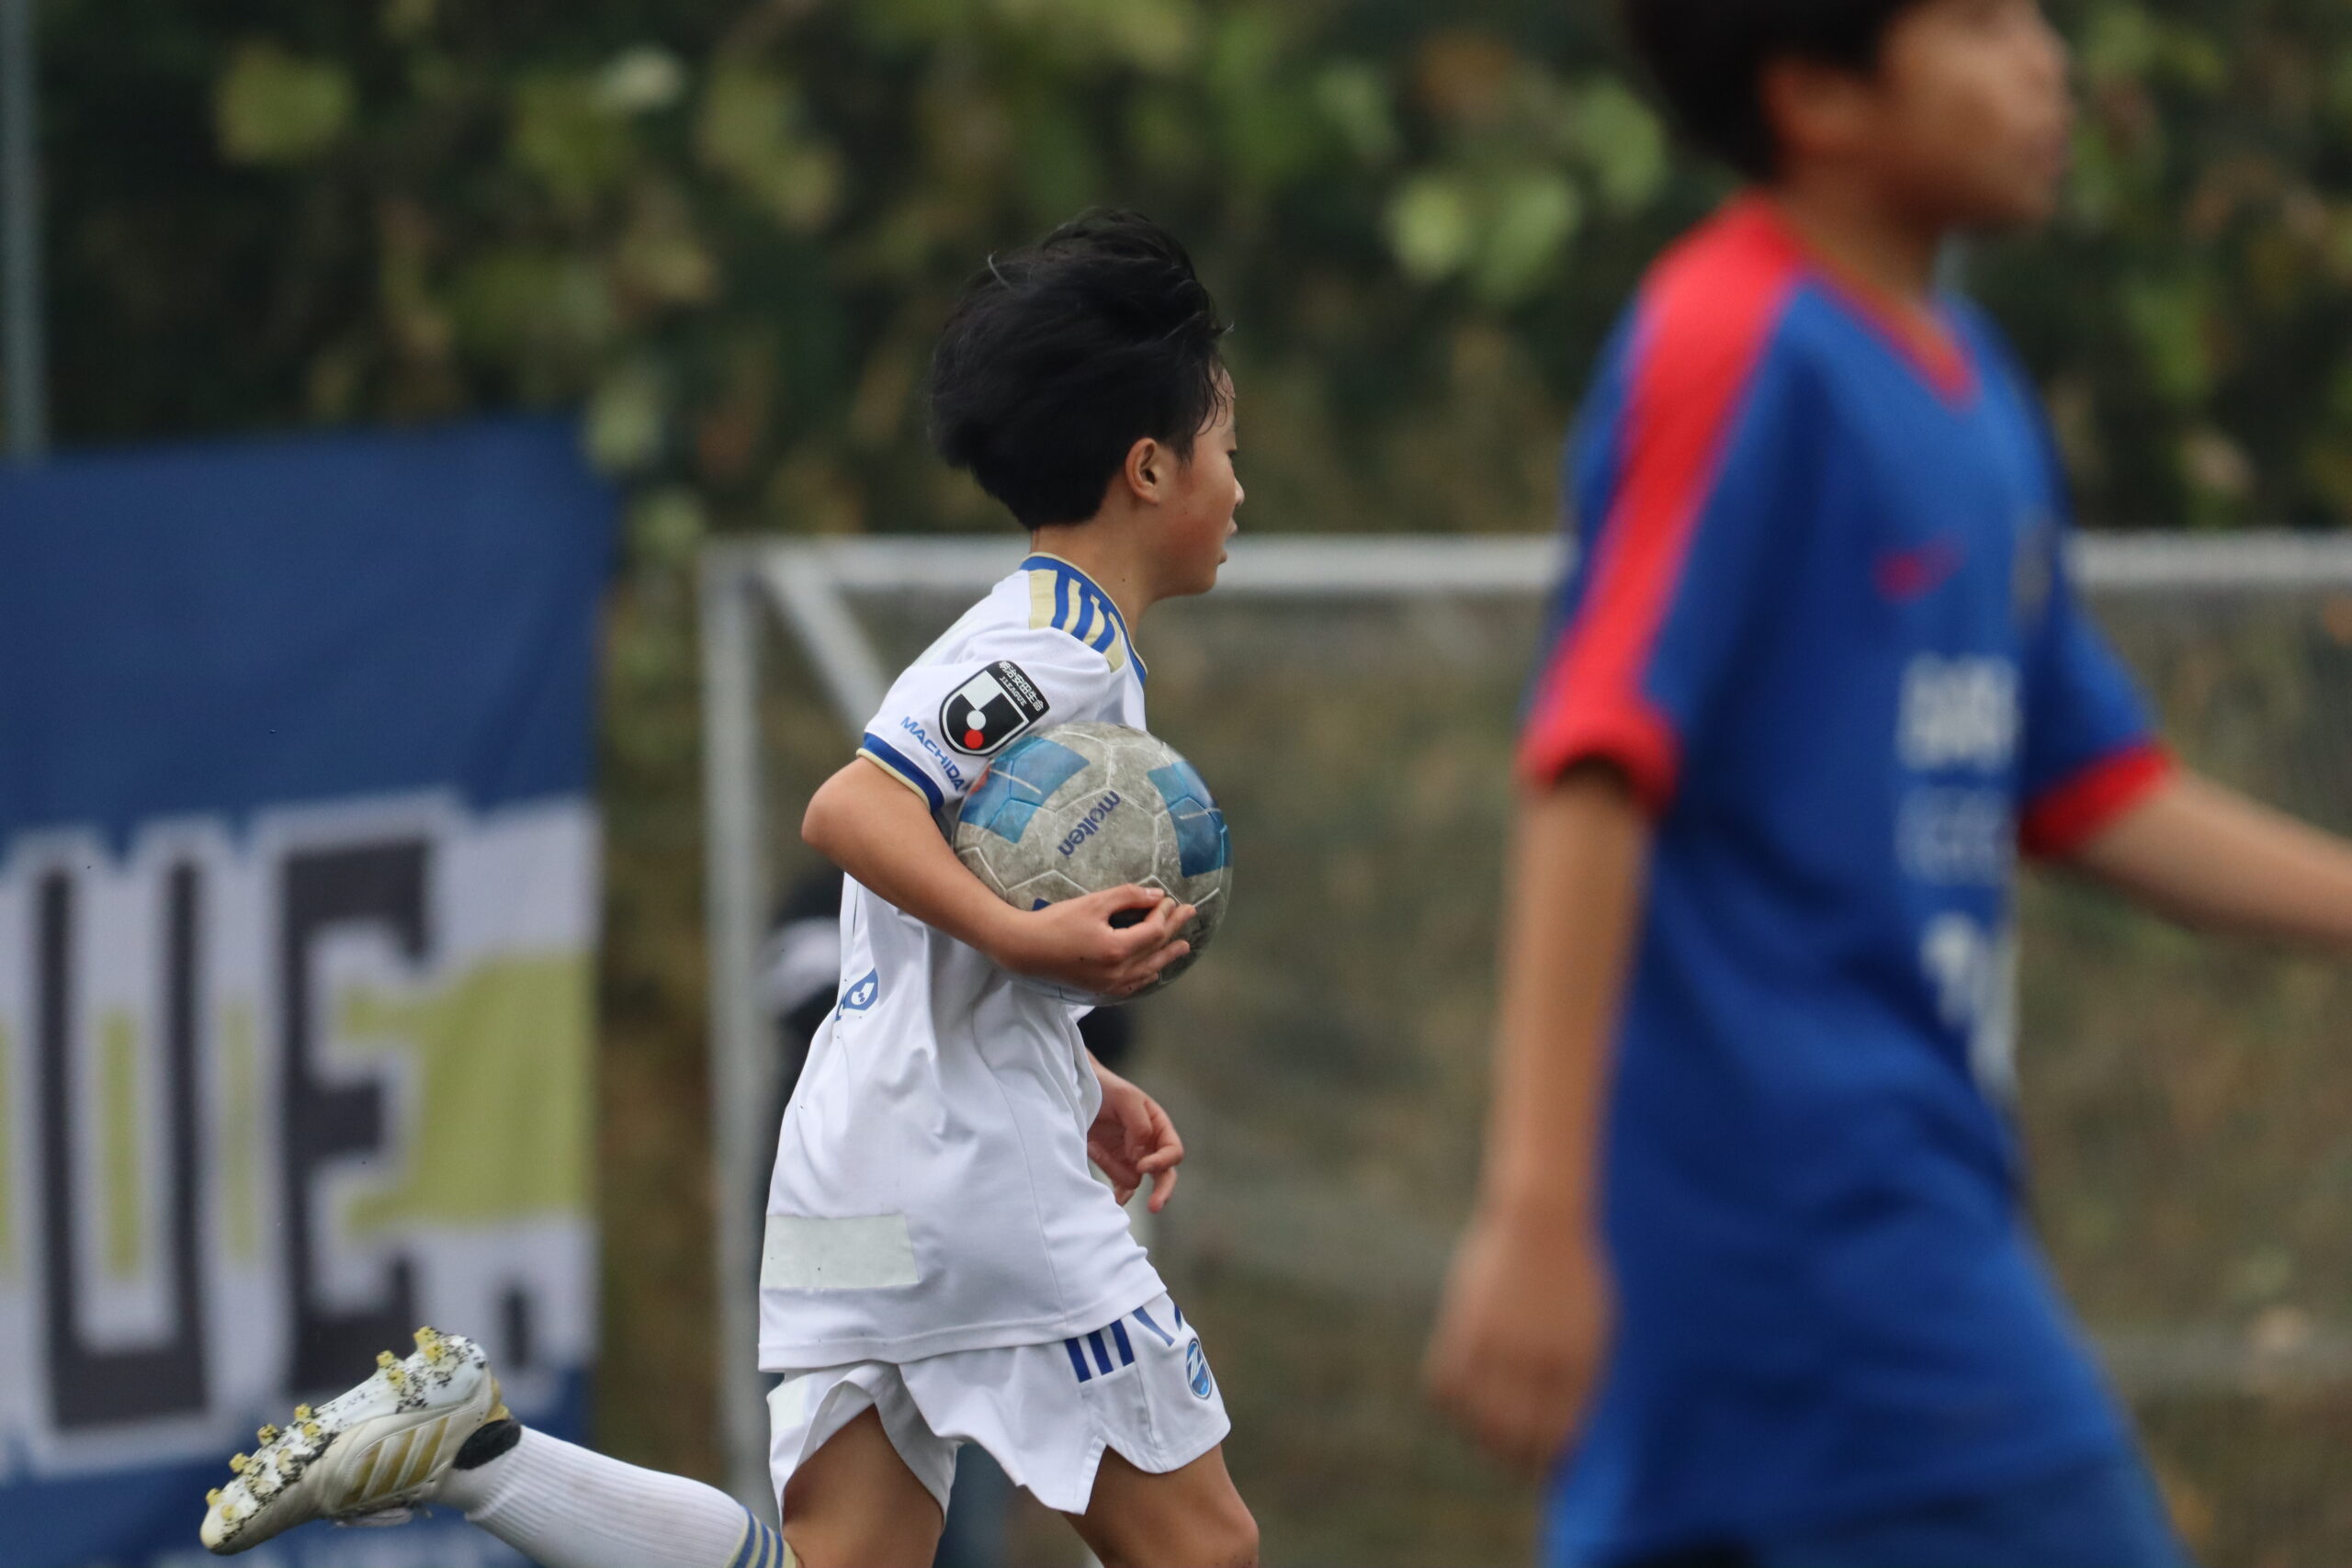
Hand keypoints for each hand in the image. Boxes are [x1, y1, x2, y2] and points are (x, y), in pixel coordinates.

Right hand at [987, 885, 1194, 997]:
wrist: (1025, 949)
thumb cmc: (1057, 922)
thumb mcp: (1093, 903)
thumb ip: (1127, 897)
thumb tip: (1156, 895)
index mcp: (1118, 949)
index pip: (1154, 930)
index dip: (1165, 914)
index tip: (1168, 899)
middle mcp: (1119, 972)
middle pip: (1156, 950)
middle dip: (1175, 930)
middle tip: (1191, 914)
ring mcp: (1110, 985)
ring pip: (1148, 970)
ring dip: (1166, 956)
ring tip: (1183, 946)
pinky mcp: (1100, 989)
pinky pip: (1133, 985)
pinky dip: (1147, 974)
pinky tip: (1152, 970)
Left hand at [1088, 1065, 1184, 1211]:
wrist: (1075, 1090)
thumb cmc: (1105, 1089)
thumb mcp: (1126, 1098)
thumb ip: (1139, 1126)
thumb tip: (1139, 1157)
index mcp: (1159, 1127)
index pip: (1173, 1152)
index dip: (1161, 1162)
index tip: (1141, 1165)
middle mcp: (1149, 1146)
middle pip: (1165, 1176)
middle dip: (1162, 1191)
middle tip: (1154, 1207)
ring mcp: (1131, 1158)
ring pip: (1133, 1180)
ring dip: (1113, 1167)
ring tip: (1093, 1146)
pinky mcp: (1113, 1166)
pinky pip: (1121, 1188)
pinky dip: (1118, 1195)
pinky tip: (1113, 1199)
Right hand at [1423, 1202, 1613, 1476]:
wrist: (1540, 1218)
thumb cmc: (1575, 1274)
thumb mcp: (1596, 1327)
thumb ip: (1582, 1378)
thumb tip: (1564, 1430)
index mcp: (1575, 1361)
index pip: (1558, 1435)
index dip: (1552, 1460)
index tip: (1549, 1466)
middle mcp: (1535, 1357)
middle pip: (1515, 1434)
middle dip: (1516, 1459)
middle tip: (1516, 1462)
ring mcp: (1496, 1341)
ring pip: (1477, 1417)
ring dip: (1481, 1438)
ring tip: (1487, 1440)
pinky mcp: (1464, 1324)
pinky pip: (1446, 1385)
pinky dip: (1450, 1403)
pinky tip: (1461, 1403)